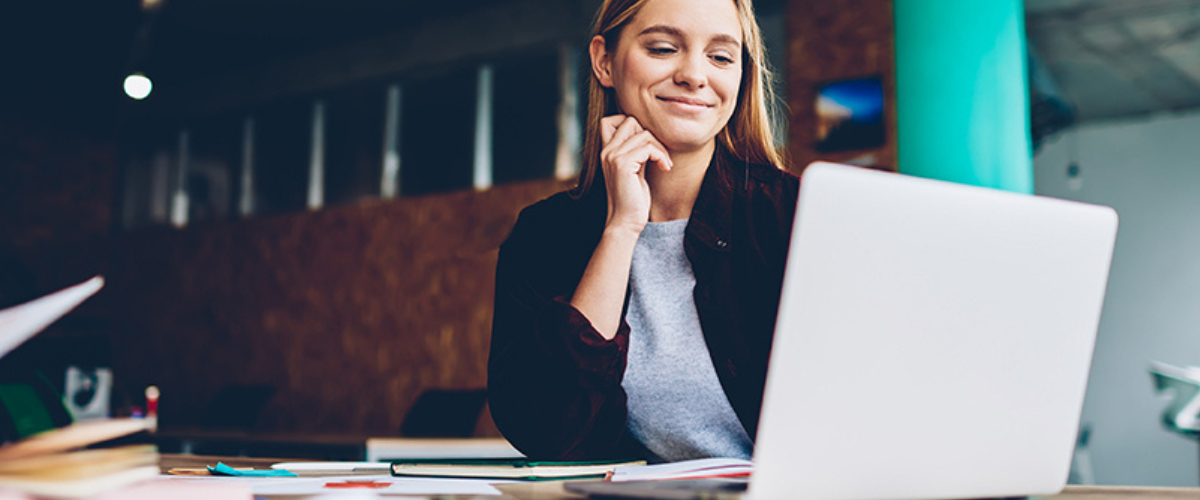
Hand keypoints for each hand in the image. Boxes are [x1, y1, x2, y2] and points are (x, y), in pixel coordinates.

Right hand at [599, 115, 672, 233]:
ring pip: (644, 133)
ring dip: (660, 148)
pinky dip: (661, 156)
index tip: (646, 145)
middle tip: (659, 154)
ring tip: (664, 163)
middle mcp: (606, 151)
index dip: (632, 125)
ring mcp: (613, 156)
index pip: (611, 119)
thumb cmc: (632, 199)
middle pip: (630, 121)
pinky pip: (648, 147)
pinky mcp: (623, 164)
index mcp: (606, 151)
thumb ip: (636, 152)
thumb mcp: (634, 170)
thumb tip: (649, 134)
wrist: (624, 222)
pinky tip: (665, 168)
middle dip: (651, 135)